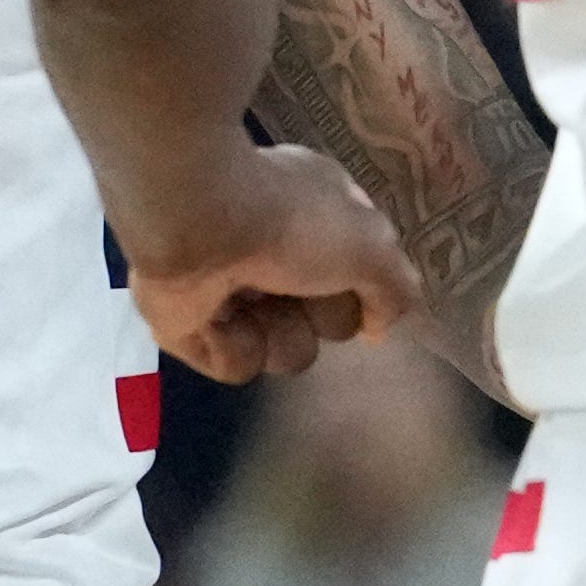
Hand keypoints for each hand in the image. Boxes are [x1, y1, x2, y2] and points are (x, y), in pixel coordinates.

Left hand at [120, 138, 420, 378]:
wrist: (196, 220)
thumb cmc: (292, 222)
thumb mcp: (373, 247)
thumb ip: (396, 290)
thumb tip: (378, 331)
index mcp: (316, 220)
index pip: (355, 277)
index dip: (360, 289)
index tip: (357, 285)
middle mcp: (274, 254)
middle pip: (324, 323)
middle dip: (318, 314)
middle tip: (297, 287)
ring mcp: (229, 292)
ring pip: (282, 352)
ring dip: (275, 332)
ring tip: (249, 298)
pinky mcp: (190, 327)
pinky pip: (235, 366)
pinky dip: (231, 342)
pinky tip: (216, 310)